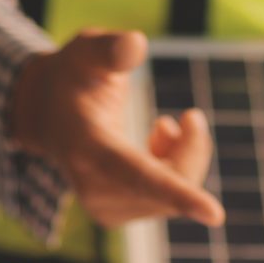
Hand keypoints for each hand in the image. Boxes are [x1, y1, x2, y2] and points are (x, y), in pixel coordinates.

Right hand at [11, 30, 223, 228]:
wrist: (48, 115)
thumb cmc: (74, 77)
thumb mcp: (86, 50)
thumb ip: (110, 47)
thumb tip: (136, 45)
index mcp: (89, 149)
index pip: (138, 176)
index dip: (178, 193)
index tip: (215, 215)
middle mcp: (94, 189)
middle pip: (171, 183)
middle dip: (191, 150)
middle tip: (191, 116)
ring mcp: (104, 209)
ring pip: (174, 199)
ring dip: (184, 158)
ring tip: (165, 127)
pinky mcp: (115, 217)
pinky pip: (168, 205)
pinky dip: (177, 175)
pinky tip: (160, 147)